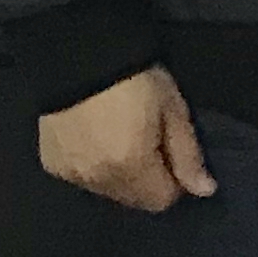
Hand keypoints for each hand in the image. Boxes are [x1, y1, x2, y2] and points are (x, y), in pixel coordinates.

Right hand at [37, 66, 215, 212]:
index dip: (174, 182)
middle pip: (133, 199)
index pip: (160, 201)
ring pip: (107, 191)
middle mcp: (97, 180)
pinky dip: (93, 166)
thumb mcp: (172, 109)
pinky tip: (95, 137)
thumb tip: (205, 191)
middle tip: (148, 140)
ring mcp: (71, 174)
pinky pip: (82, 178)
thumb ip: (187, 155)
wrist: (78, 55)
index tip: (172, 154)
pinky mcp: (52, 164)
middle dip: (148, 180)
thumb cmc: (135, 78)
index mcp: (131, 167)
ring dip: (120, 175)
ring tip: (121, 136)